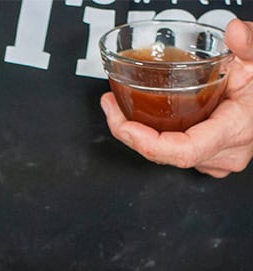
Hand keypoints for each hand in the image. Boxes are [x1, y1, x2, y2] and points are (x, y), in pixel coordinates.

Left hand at [100, 19, 252, 176]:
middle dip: (130, 133)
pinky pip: (172, 153)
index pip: (183, 151)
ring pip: (165, 156)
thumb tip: (235, 31)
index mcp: (233, 131)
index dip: (147, 142)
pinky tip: (140, 119)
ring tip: (117, 109)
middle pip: (164, 154)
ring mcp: (214, 160)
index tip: (124, 126)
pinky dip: (153, 137)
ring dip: (138, 135)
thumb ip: (248, 44)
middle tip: (109, 106)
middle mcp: (223, 154)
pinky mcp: (207, 159)